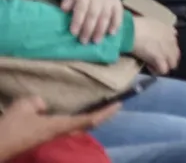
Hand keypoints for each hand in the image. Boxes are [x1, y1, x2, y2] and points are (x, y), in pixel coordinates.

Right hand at [0, 96, 120, 159]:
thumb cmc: (12, 127)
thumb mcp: (26, 106)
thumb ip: (39, 102)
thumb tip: (44, 106)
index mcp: (59, 126)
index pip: (88, 120)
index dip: (105, 112)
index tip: (119, 104)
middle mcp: (59, 133)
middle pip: (87, 125)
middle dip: (101, 116)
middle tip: (113, 106)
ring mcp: (51, 137)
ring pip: (76, 128)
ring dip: (89, 119)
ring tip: (97, 108)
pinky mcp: (43, 137)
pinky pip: (65, 127)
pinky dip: (75, 120)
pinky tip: (71, 115)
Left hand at [61, 0, 123, 44]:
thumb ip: (67, 2)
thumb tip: (63, 10)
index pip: (81, 9)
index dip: (78, 21)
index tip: (74, 33)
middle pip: (93, 14)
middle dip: (88, 29)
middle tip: (84, 41)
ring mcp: (109, 0)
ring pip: (105, 16)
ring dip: (101, 30)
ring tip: (96, 41)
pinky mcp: (117, 4)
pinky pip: (118, 15)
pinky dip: (115, 24)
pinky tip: (111, 33)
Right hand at [130, 16, 179, 74]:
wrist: (130, 30)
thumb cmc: (135, 25)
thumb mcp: (150, 23)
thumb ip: (157, 29)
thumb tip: (155, 36)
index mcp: (169, 30)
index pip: (174, 43)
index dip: (168, 49)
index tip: (159, 51)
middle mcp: (171, 39)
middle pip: (176, 54)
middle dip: (168, 59)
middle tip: (158, 62)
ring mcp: (167, 49)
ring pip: (172, 63)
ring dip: (164, 66)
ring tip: (154, 66)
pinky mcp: (159, 57)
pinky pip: (163, 69)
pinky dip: (157, 70)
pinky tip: (150, 68)